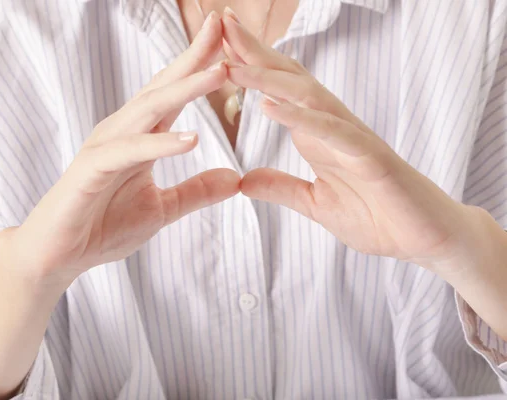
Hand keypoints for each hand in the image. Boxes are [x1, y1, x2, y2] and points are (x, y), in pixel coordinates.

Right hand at [0, 11, 239, 289]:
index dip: (201, 65)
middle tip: (223, 22)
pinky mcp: (92, 170)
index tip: (233, 42)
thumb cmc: (103, 226)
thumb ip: (196, 192)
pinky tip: (191, 139)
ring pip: (149, 110)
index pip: (175, 94)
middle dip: (194, 56)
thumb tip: (235, 179)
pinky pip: (129, 151)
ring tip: (222, 71)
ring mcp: (105, 147)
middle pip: (163, 87)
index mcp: (140, 136)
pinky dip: (159, 144)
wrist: (58, 255)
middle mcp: (122, 132)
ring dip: (186, 89)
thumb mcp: (162, 209)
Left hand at [222, 10, 473, 268]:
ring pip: (307, 97)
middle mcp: (333, 127)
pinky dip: (300, 118)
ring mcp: (352, 139)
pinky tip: (269, 106)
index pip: (279, 92)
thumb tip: (244, 180)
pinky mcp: (371, 158)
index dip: (249, 67)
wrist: (425, 239)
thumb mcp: (315, 204)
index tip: (216, 47)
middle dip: (254, 51)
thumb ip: (281, 188)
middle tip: (219, 22)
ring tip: (232, 61)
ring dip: (268, 77)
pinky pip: (332, 132)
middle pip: (289, 80)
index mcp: (316, 135)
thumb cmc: (378, 218)